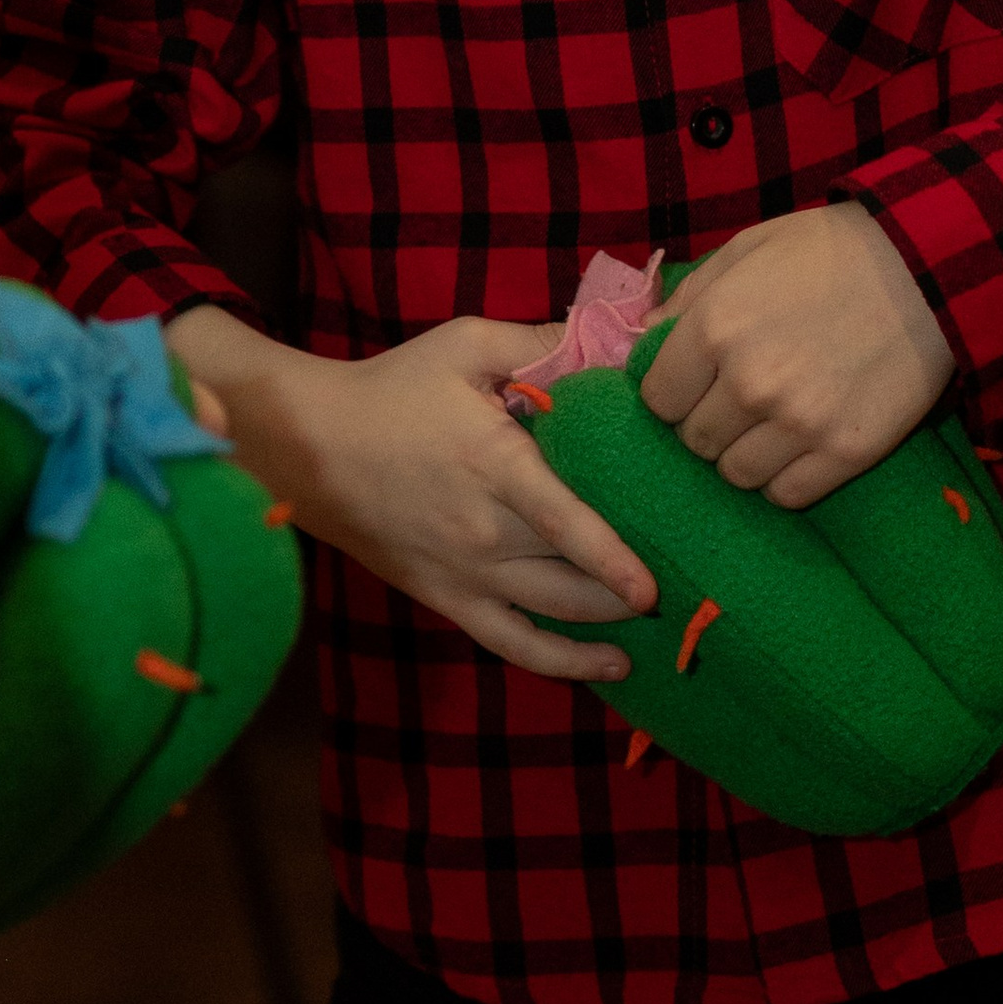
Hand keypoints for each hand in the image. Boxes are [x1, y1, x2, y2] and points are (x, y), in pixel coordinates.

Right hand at [173, 307, 656, 683]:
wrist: (312, 445)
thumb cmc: (394, 388)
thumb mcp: (465, 345)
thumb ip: (540, 342)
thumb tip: (614, 337)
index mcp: (492, 465)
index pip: (561, 521)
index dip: (609, 557)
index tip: (652, 584)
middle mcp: (483, 532)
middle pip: (571, 574)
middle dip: (630, 587)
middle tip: (691, 582)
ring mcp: (464, 574)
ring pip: (552, 614)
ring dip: (609, 622)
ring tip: (661, 617)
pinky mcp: (448, 599)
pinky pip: (512, 645)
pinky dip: (563, 664)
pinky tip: (610, 666)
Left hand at [639, 203, 954, 508]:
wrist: (926, 267)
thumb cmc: (829, 250)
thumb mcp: (747, 249)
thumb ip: (688, 297)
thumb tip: (644, 340)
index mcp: (714, 327)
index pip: (656, 400)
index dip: (672, 394)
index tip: (694, 384)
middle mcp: (748, 383)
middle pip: (694, 442)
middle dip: (708, 423)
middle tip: (737, 402)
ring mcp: (798, 423)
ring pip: (736, 475)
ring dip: (745, 455)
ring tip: (770, 425)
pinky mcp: (844, 452)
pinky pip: (787, 495)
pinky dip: (785, 478)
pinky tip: (800, 446)